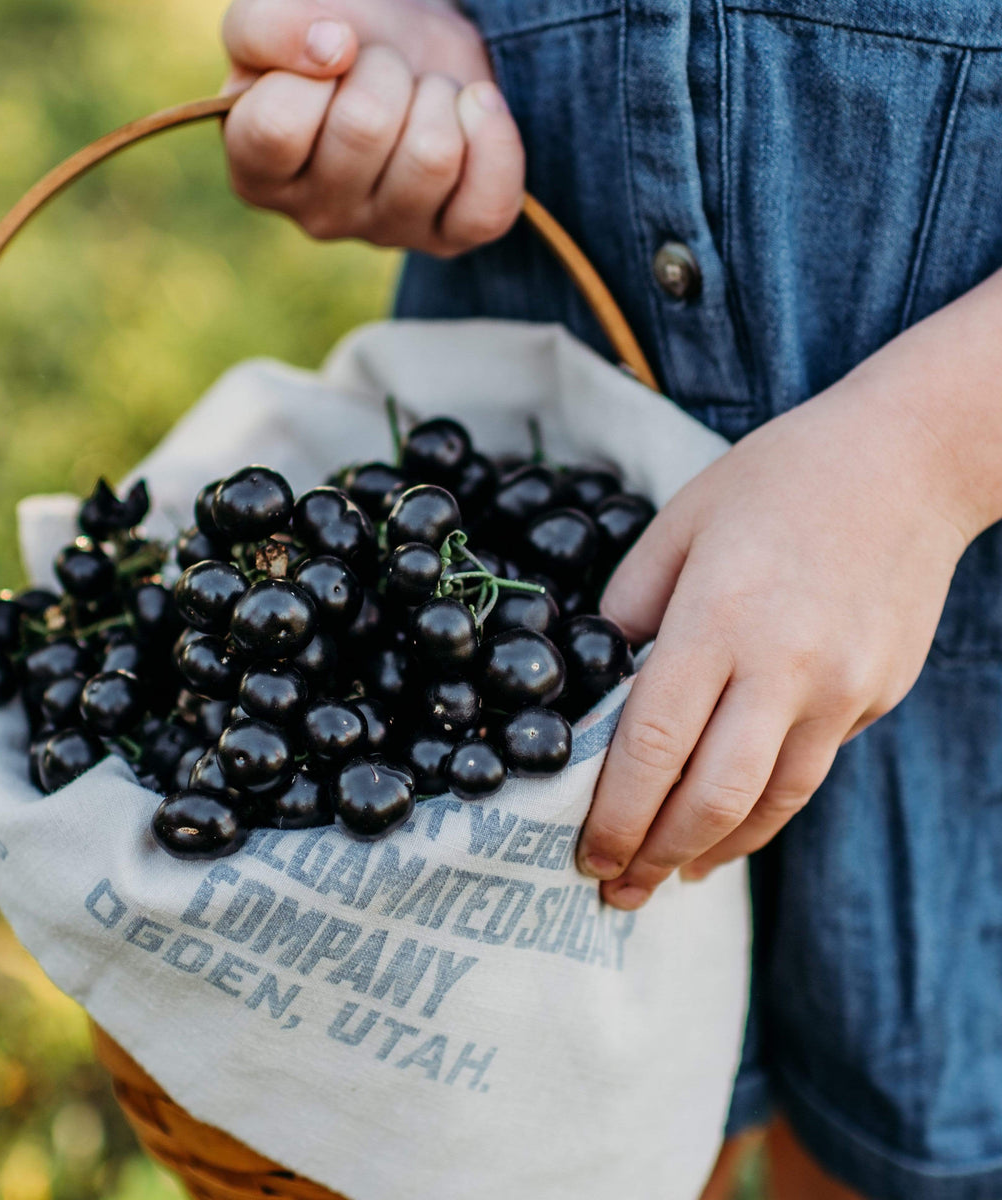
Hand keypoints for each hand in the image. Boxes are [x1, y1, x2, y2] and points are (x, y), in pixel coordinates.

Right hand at [220, 0, 524, 254]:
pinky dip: (493, 135)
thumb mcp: (278, 13)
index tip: (327, 54)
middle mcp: (317, 218)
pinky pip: (488, 203)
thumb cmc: (335, 36)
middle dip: (384, 69)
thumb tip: (329, 49)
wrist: (411, 46)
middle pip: (365, 128)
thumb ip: (265, 27)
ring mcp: (387, 234)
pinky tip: (474, 111)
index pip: (280, 124)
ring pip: (432, 155)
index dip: (311, 65)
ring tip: (419, 95)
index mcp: (258, 172)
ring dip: (436, 96)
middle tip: (381, 71)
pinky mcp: (450, 238)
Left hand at [575, 372, 974, 907]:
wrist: (910, 461)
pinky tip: (730, 830)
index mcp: (719, 618)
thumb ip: (629, 607)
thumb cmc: (778, 479)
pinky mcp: (876, 696)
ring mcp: (842, 689)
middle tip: (614, 888)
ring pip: (770, 803)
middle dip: (655, 855)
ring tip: (667, 878)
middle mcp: (786, 667)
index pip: (652, 745)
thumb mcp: (679, 523)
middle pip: (712, 796)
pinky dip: (763, 814)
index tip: (584, 852)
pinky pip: (808, 771)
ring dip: (712, 852)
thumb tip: (598, 683)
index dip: (613, 813)